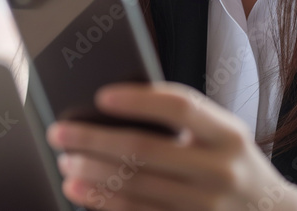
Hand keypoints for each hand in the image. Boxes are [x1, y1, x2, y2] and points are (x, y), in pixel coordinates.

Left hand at [45, 81, 296, 210]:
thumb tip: (118, 108)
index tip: (101, 96)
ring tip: (66, 162)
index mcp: (228, 134)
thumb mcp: (224, 133)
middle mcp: (220, 171)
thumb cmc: (235, 164)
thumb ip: (186, 119)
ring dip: (91, 174)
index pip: (180, 106)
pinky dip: (105, 203)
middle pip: (145, 151)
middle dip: (94, 141)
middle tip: (61, 132)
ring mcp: (207, 207)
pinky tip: (82, 192)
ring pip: (135, 188)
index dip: (138, 100)